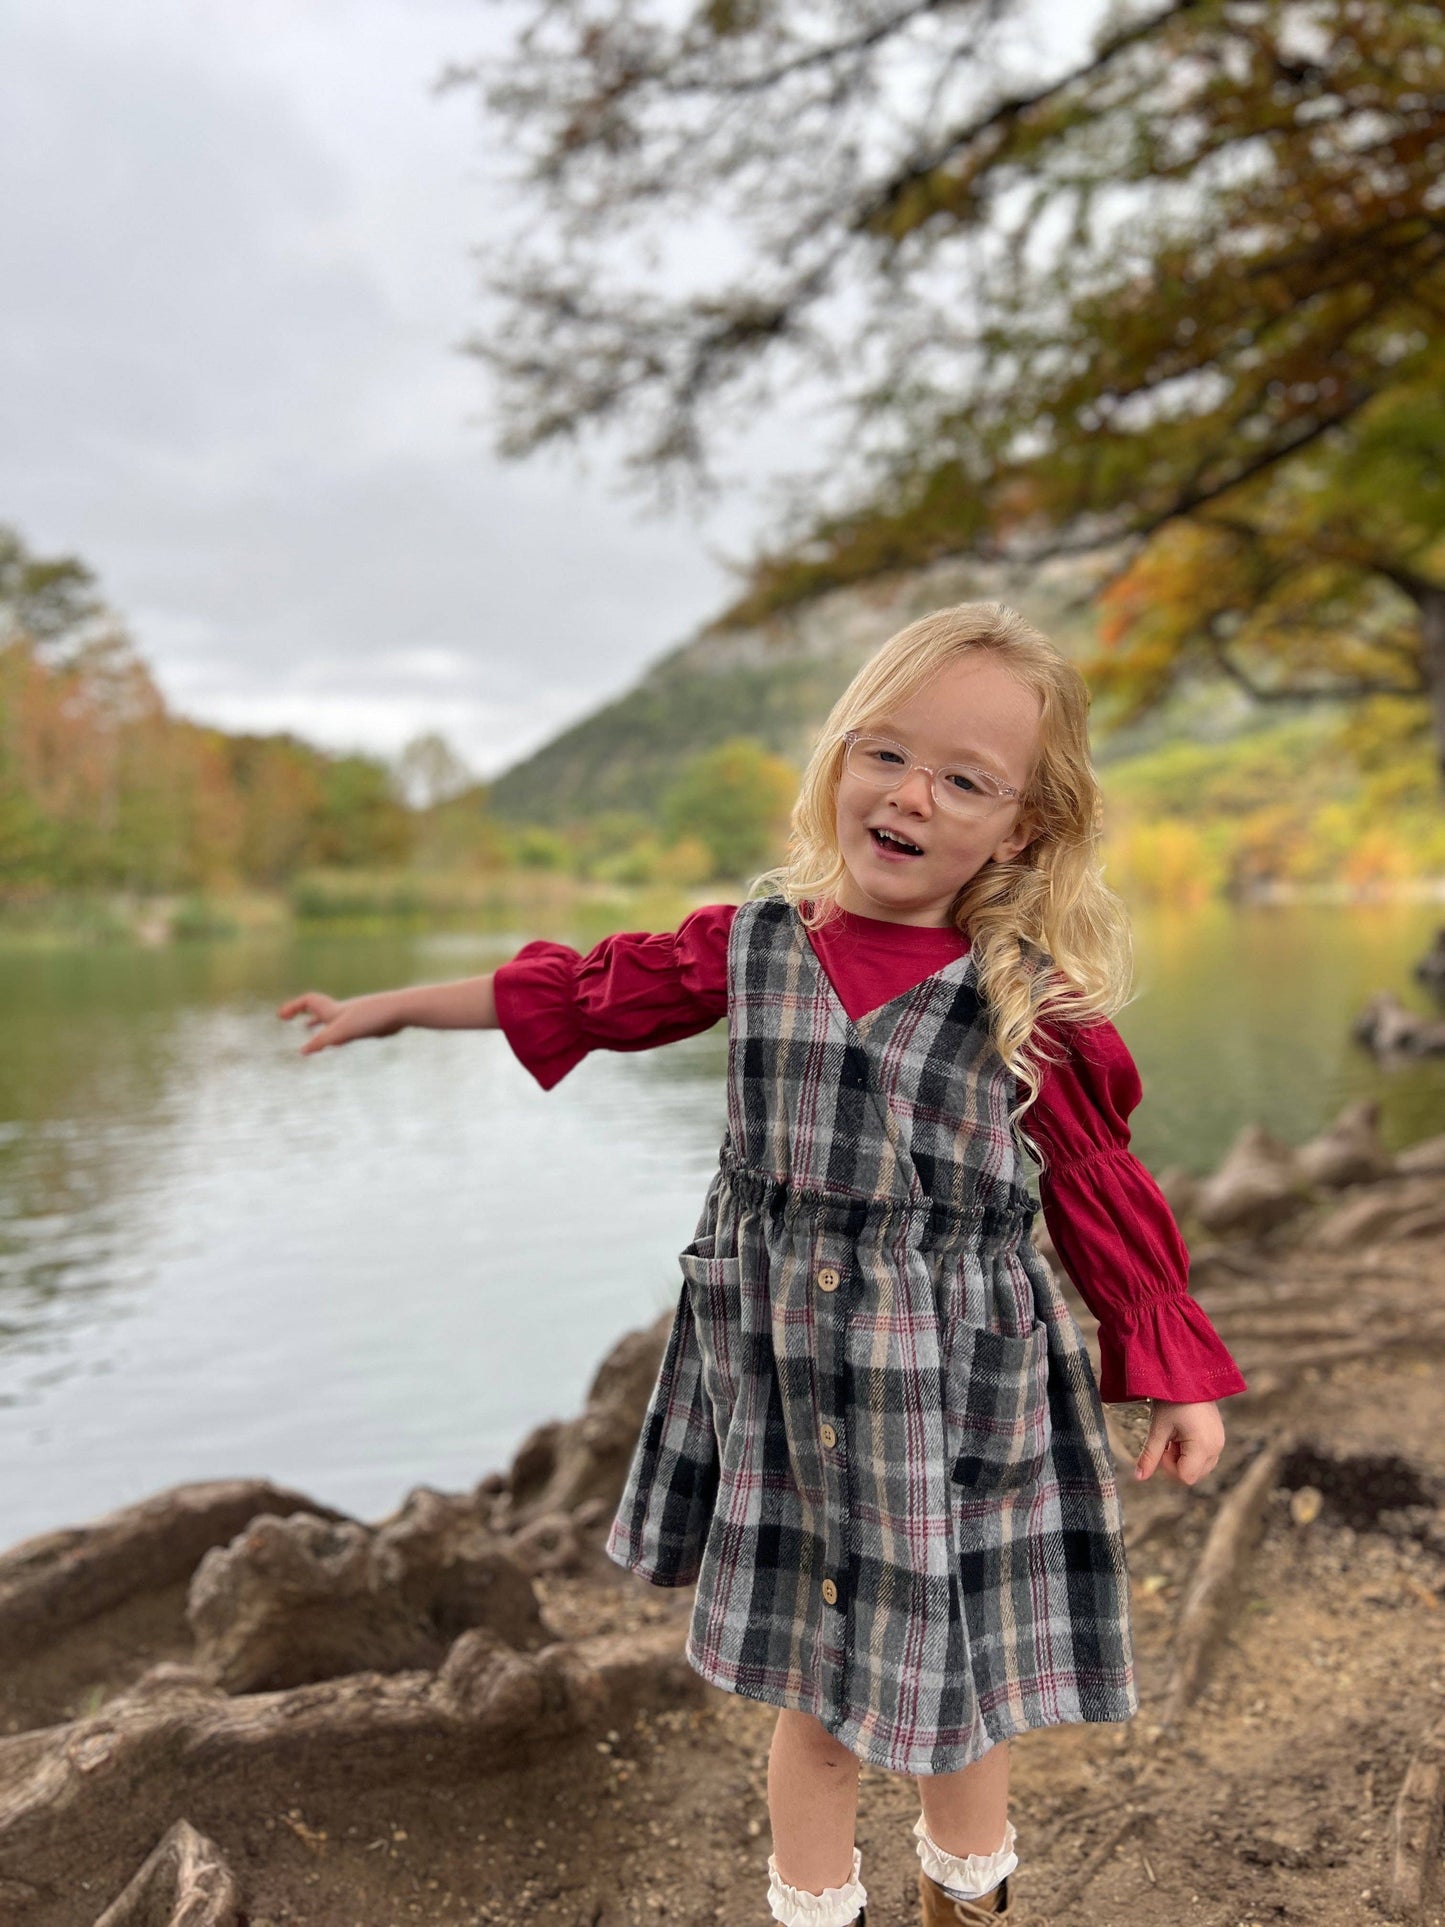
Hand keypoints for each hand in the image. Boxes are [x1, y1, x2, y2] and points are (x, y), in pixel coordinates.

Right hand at [277, 990, 404, 1054]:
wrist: (400, 1011)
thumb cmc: (371, 1018)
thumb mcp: (343, 1032)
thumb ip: (322, 1040)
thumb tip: (302, 1051)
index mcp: (333, 1009)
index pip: (308, 1002)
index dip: (293, 1007)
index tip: (281, 1016)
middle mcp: (342, 1011)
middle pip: (318, 1009)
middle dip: (302, 1014)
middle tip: (290, 1019)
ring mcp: (355, 1017)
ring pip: (331, 1019)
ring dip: (318, 1023)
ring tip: (307, 1029)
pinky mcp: (367, 1024)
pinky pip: (345, 1028)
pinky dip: (335, 1032)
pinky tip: (339, 1042)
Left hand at [1133, 1399, 1223, 1486]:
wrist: (1187, 1374)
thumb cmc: (1171, 1400)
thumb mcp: (1158, 1429)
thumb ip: (1150, 1455)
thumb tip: (1139, 1477)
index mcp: (1203, 1446)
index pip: (1186, 1477)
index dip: (1169, 1466)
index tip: (1162, 1446)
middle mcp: (1216, 1448)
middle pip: (1193, 1475)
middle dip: (1176, 1464)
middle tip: (1167, 1441)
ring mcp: (1220, 1443)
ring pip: (1199, 1468)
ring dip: (1183, 1458)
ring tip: (1175, 1436)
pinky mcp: (1219, 1437)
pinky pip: (1205, 1457)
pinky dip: (1191, 1452)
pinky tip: (1183, 1434)